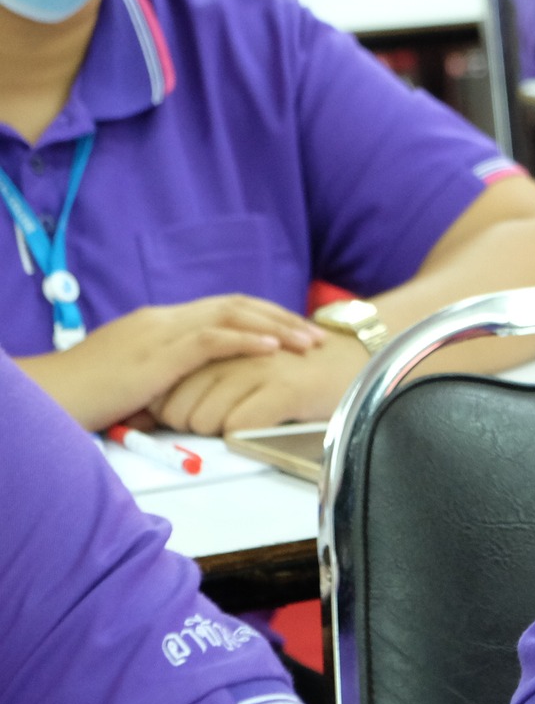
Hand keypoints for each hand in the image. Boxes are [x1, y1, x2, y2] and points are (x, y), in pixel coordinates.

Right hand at [18, 296, 322, 430]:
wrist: (48, 397)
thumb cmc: (86, 396)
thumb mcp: (135, 379)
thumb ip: (168, 376)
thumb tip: (198, 390)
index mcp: (161, 323)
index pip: (223, 309)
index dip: (264, 317)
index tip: (296, 332)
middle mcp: (165, 319)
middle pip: (236, 306)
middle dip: (282, 318)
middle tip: (318, 336)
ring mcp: (161, 333)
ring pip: (231, 316)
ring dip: (276, 328)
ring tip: (309, 342)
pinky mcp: (157, 355)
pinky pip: (211, 340)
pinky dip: (247, 341)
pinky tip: (274, 349)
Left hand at [152, 330, 367, 435]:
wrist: (349, 360)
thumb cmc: (286, 371)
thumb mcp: (234, 365)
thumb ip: (197, 379)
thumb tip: (149, 413)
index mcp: (213, 344)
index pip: (161, 388)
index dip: (166, 412)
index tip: (188, 417)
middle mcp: (229, 353)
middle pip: (175, 409)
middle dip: (187, 426)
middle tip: (218, 423)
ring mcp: (256, 369)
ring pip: (203, 421)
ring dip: (215, 434)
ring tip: (240, 424)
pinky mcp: (283, 389)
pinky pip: (238, 426)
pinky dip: (241, 436)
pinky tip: (260, 427)